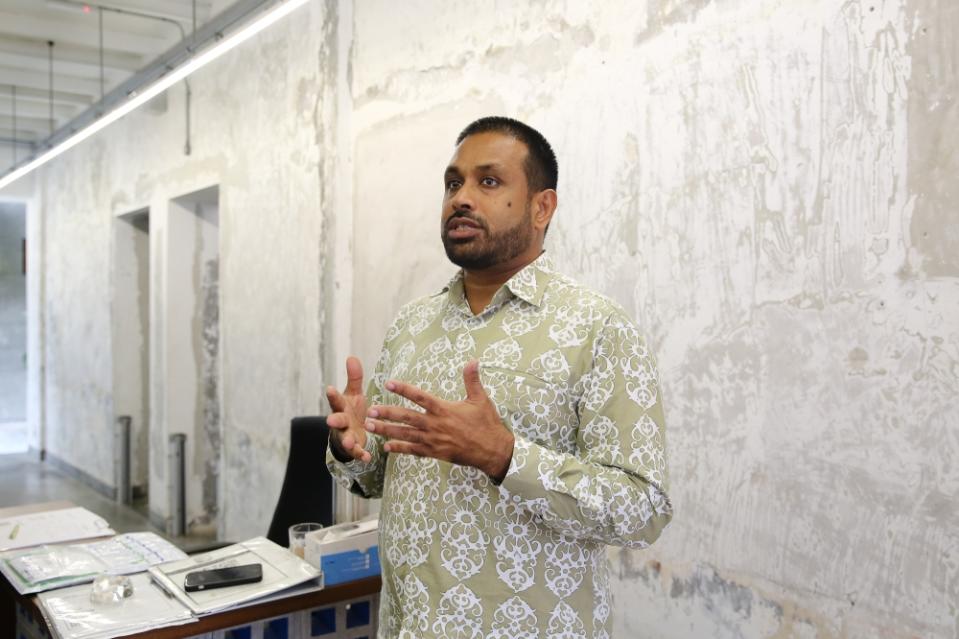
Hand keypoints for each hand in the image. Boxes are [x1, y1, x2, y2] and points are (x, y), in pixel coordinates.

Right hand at [325, 356, 370, 462]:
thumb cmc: (352, 411)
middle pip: (337, 420)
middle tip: (330, 420)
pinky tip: (367, 457)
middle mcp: (342, 422)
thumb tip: (352, 357)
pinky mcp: (354, 448)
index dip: (333, 395)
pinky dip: (360, 454)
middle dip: (335, 420)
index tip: (330, 388)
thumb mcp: (353, 394)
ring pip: (345, 438)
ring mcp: (346, 435)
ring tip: (351, 442)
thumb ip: (354, 378)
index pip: (336, 400)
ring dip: (348, 440)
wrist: (351, 434)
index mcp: (342, 407)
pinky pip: (356, 452)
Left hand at [364, 360, 514, 480]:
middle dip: (387, 413)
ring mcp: (434, 440)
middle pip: (407, 417)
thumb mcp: (480, 399)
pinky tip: (386, 447)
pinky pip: (413, 450)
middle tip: (370, 409)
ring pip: (406, 434)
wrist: (492, 451)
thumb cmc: (487, 424)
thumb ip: (472, 380)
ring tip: (370, 426)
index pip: (420, 397)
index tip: (389, 383)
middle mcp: (435, 425)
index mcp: (444, 409)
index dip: (404, 389)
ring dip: (387, 430)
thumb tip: (472, 360)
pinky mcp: (435, 453)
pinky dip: (399, 449)